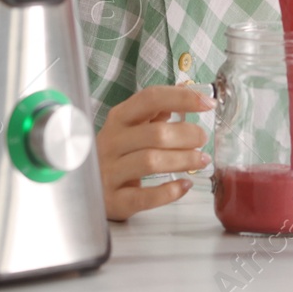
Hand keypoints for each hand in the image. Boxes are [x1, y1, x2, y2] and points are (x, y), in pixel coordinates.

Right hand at [96, 84, 213, 221]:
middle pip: (156, 133)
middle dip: (187, 135)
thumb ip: (155, 111)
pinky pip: (145, 196)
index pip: (150, 98)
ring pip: (151, 161)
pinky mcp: (114, 199)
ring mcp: (109, 171)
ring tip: (200, 159)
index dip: (182, 98)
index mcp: (118, 118)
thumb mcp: (130, 127)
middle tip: (203, 138)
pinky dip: (169, 191)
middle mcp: (111, 142)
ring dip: (183, 160)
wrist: (85, 186)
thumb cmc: (116, 153)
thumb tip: (185, 91)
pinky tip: (184, 185)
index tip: (207, 103)